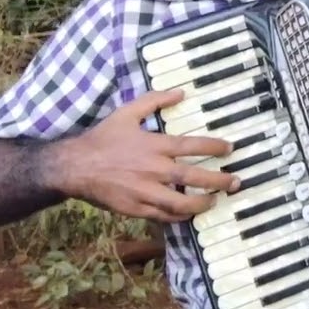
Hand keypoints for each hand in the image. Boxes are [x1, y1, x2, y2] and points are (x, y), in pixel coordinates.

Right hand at [57, 89, 240, 222]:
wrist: (72, 166)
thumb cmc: (102, 138)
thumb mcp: (126, 112)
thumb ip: (154, 100)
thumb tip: (181, 92)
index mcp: (153, 145)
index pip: (192, 146)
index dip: (214, 147)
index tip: (230, 149)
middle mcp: (152, 169)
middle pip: (193, 177)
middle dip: (218, 181)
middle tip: (235, 182)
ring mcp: (143, 192)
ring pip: (180, 203)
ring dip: (202, 203)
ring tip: (215, 200)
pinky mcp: (134, 208)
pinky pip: (162, 216)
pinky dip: (179, 216)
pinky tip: (189, 213)